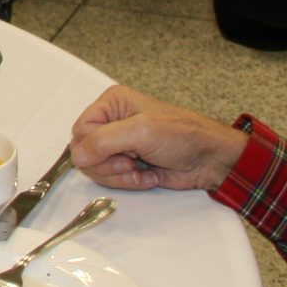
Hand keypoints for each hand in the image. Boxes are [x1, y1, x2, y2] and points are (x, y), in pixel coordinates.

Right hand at [68, 84, 247, 192]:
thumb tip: (76, 158)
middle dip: (107, 163)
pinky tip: (149, 175)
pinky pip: (112, 179)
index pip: (80, 130)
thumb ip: (104, 142)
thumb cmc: (181, 136)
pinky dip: (129, 182)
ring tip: (141, 169)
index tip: (120, 151)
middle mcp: (111, 122)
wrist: (210, 159)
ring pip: (96, 168)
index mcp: (111, 104)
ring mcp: (119, 145)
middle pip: (84, 152)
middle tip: (131, 161)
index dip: (94, 147)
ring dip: (119, 176)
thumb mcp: (141, 132)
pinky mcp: (127, 164)